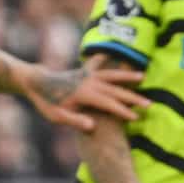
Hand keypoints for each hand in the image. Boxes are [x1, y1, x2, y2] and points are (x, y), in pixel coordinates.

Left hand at [23, 66, 147, 132]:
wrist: (34, 81)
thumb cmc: (45, 101)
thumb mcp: (56, 117)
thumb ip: (75, 121)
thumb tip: (93, 126)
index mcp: (84, 95)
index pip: (109, 104)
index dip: (123, 111)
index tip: (137, 117)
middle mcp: (88, 82)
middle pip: (116, 90)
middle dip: (133, 98)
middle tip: (149, 104)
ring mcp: (87, 74)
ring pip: (112, 75)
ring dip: (127, 76)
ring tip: (143, 76)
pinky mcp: (84, 71)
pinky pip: (99, 64)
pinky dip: (106, 60)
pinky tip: (113, 55)